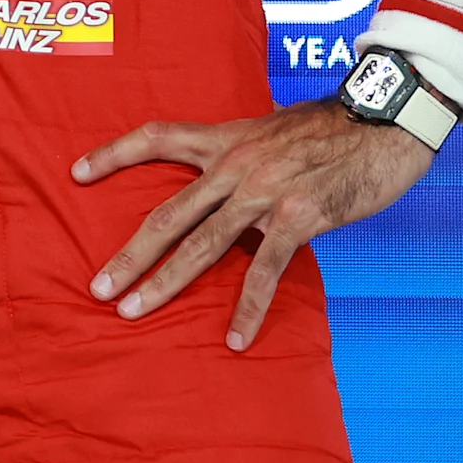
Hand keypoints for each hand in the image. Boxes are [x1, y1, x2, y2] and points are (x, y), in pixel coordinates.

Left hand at [74, 98, 436, 349]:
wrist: (385, 123)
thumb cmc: (332, 129)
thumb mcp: (272, 130)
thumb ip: (241, 155)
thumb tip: (221, 182)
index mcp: (225, 139)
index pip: (156, 137)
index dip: (114, 153)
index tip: (77, 172)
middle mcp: (234, 165)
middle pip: (167, 213)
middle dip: (130, 254)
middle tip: (98, 287)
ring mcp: (263, 194)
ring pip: (201, 246)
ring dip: (164, 283)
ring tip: (132, 311)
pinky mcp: (297, 220)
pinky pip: (264, 271)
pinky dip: (248, 307)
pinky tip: (235, 338)